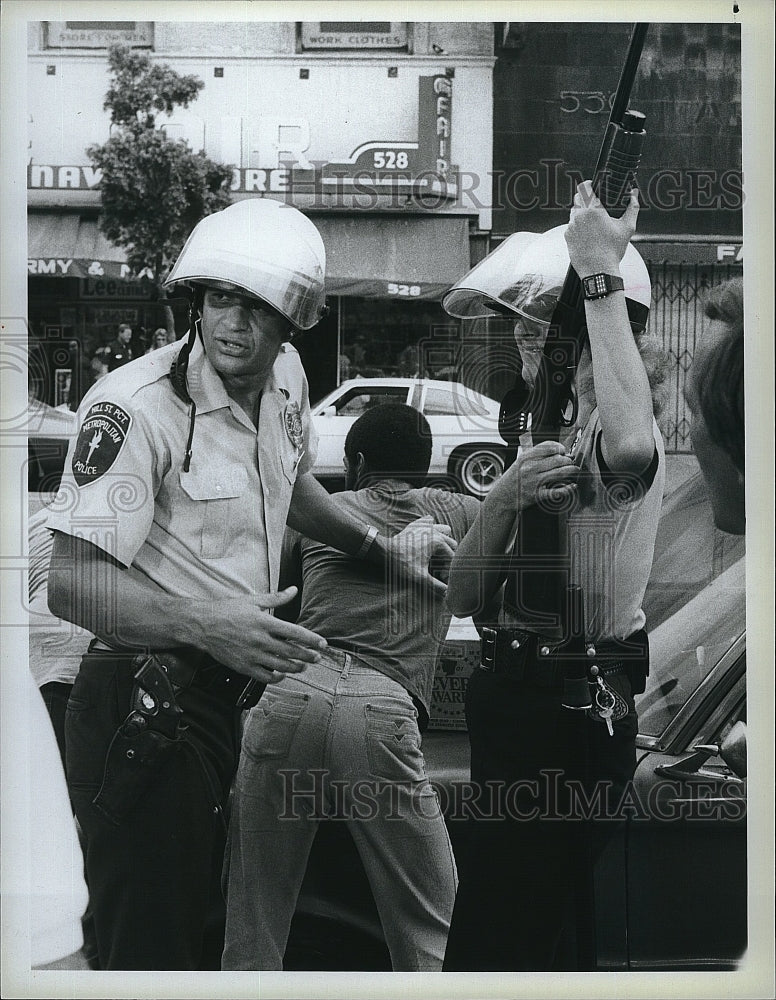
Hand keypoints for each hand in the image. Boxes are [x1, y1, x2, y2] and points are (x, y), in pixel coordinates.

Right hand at [200, 587, 327, 683]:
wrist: (202, 625)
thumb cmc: (227, 611)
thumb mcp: (252, 600)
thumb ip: (276, 598)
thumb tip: (293, 590)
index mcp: (264, 622)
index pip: (294, 632)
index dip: (311, 639)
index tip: (322, 644)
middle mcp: (259, 640)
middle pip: (291, 651)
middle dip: (308, 656)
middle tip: (317, 658)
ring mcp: (251, 655)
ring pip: (280, 666)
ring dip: (295, 667)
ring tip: (303, 666)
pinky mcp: (243, 666)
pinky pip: (264, 676)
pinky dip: (276, 677)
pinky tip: (282, 674)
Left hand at [385, 515, 456, 595]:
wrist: (385, 551)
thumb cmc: (401, 563)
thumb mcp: (420, 577)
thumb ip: (436, 585)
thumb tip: (447, 592)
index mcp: (438, 542)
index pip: (452, 557)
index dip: (449, 570)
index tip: (442, 578)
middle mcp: (434, 531)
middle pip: (451, 544)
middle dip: (448, 556)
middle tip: (439, 568)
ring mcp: (426, 526)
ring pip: (444, 531)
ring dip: (444, 542)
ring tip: (437, 555)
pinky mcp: (417, 524)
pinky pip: (430, 522)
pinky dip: (432, 528)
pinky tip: (428, 538)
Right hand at [493, 440, 577, 510]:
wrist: (501, 497)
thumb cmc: (513, 479)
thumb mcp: (520, 462)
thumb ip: (535, 456)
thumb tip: (557, 452)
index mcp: (526, 458)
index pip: (548, 447)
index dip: (559, 447)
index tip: (563, 450)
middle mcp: (530, 468)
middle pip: (557, 459)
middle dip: (568, 460)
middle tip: (571, 461)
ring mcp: (534, 482)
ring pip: (559, 473)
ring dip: (571, 470)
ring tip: (575, 469)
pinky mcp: (538, 495)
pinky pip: (557, 491)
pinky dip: (567, 489)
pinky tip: (572, 486)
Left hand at [565, 181, 639, 276]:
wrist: (599, 272)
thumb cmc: (613, 251)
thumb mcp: (628, 227)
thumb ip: (633, 206)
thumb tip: (634, 193)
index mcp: (593, 210)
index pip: (584, 186)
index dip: (588, 183)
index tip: (593, 185)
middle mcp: (579, 216)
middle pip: (577, 197)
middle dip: (585, 197)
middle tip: (595, 203)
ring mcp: (571, 227)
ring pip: (573, 211)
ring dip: (581, 211)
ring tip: (593, 220)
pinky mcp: (567, 237)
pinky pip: (571, 225)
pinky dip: (577, 225)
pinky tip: (588, 233)